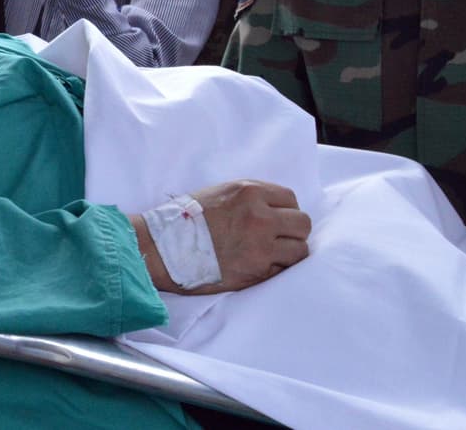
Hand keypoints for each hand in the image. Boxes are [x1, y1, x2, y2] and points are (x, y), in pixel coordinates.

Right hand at [132, 180, 309, 295]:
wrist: (163, 248)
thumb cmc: (186, 219)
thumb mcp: (219, 192)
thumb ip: (250, 197)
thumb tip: (274, 207)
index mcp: (250, 193)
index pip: (291, 198)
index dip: (285, 209)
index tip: (276, 217)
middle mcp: (260, 218)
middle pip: (302, 223)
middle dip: (293, 230)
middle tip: (278, 236)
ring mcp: (261, 247)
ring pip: (300, 250)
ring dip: (289, 252)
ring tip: (272, 253)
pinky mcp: (256, 273)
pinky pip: (283, 270)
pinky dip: (276, 269)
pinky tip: (260, 265)